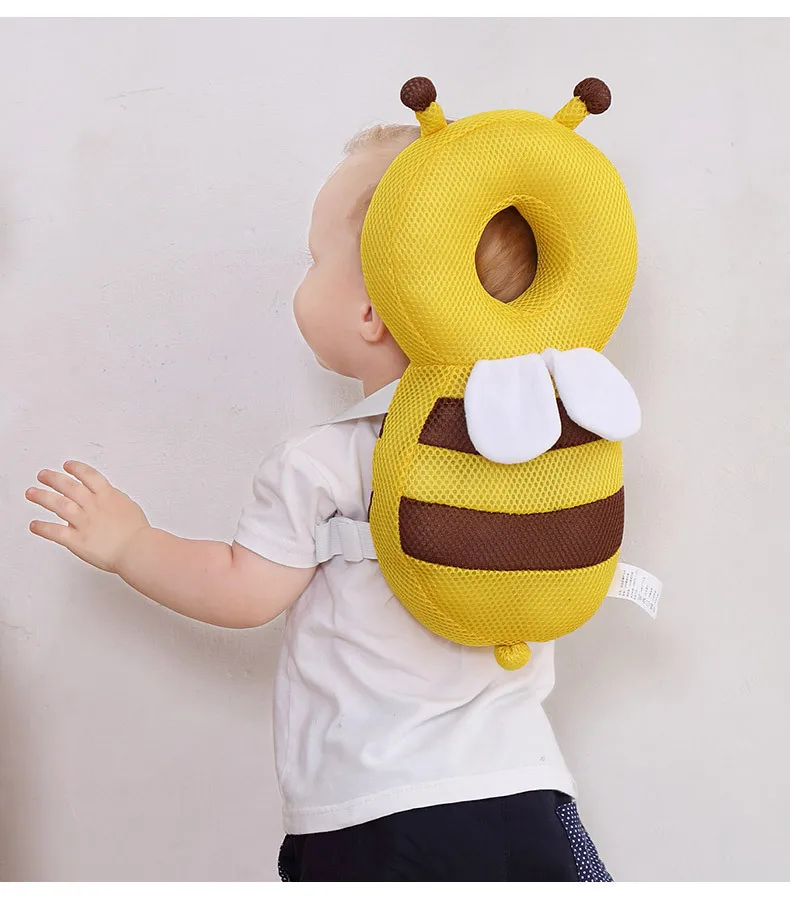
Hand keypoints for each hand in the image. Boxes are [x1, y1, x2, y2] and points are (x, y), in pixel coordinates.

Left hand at [26, 461, 149, 573]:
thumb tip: (108, 499)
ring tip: (31, 492)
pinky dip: (42, 528)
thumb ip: (115, 502)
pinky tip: (34, 525)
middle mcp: (93, 506)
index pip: (88, 476)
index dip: (76, 469)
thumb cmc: (138, 533)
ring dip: (42, 497)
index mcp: (107, 496)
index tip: (68, 465)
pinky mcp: (77, 540)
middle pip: (69, 487)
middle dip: (53, 479)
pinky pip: (55, 532)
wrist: (137, 549)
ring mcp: (83, 522)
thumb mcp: (129, 508)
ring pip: (58, 505)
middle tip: (43, 475)